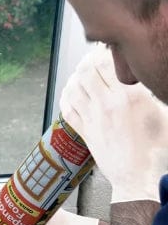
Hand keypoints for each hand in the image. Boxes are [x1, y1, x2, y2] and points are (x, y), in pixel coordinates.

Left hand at [60, 46, 167, 202]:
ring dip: (74, 78)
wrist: (137, 177)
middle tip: (91, 59)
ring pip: (74, 89)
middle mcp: (107, 105)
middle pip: (86, 73)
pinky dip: (66, 98)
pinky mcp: (84, 132)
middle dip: (86, 62)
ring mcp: (92, 119)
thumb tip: (146, 79)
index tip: (106, 48)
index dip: (103, 52)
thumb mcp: (164, 115)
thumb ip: (151, 94)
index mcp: (129, 97)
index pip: (108, 64)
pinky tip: (69, 93)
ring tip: (80, 73)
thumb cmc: (156, 149)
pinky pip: (67, 110)